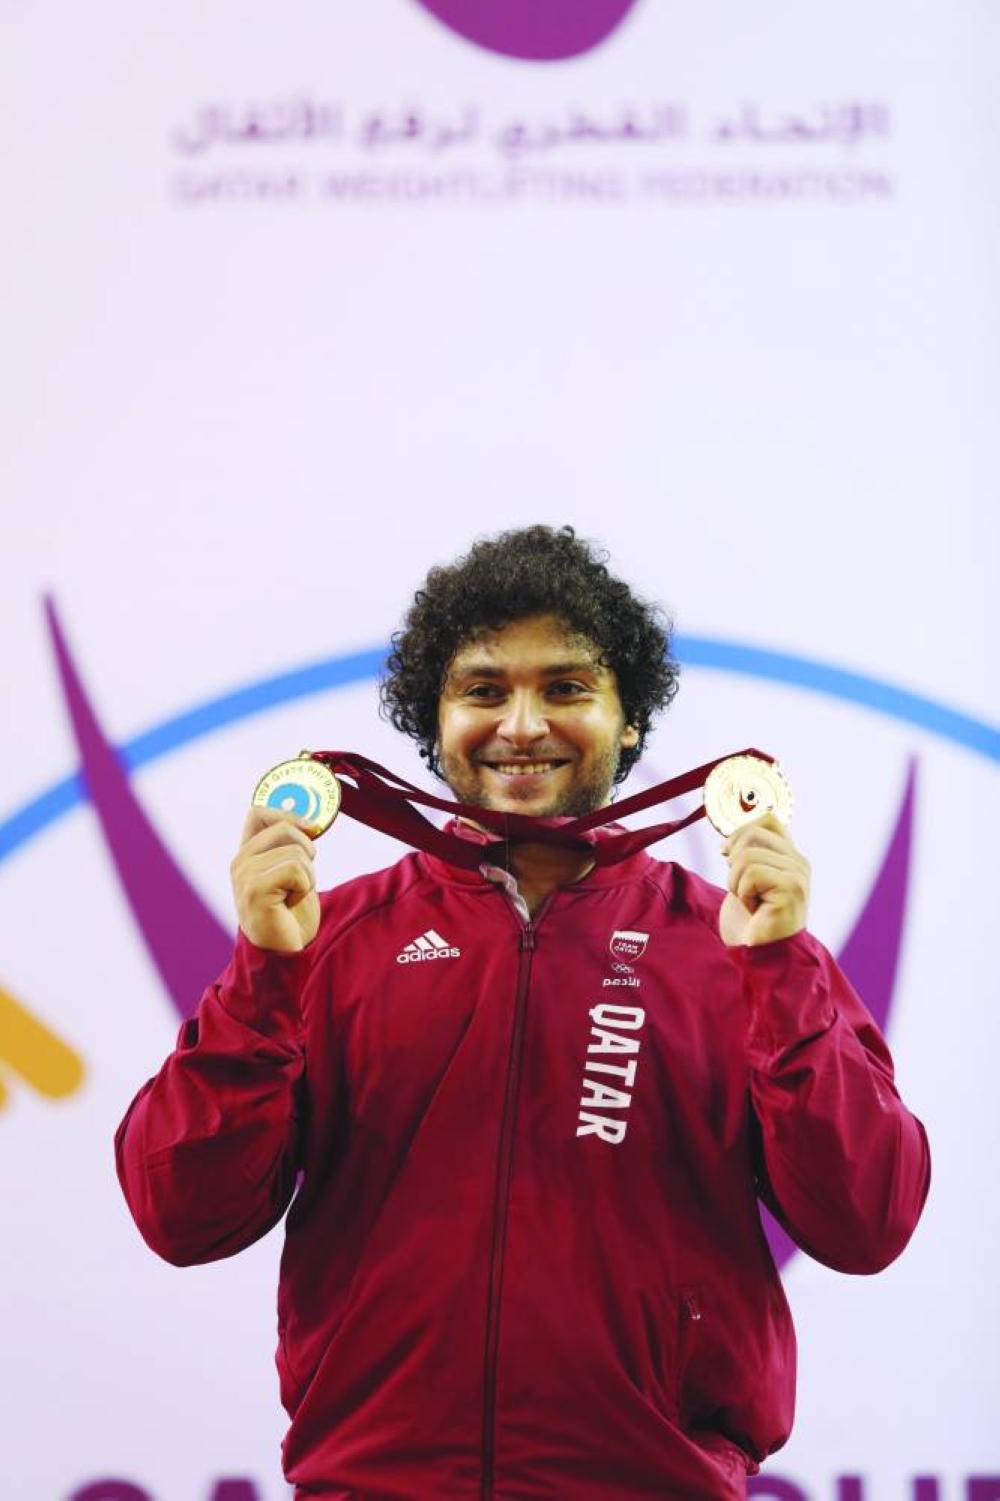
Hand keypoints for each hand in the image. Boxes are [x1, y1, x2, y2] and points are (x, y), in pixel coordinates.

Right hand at [230, 806, 319, 952]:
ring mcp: (244, 874)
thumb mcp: (293, 871)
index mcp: (247, 854)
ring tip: (293, 896)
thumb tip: (311, 824)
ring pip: (296, 852)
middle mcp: (240, 861)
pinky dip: (304, 886)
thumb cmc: (291, 914)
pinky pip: (296, 869)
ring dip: (308, 876)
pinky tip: (290, 903)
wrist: (286, 952)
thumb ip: (292, 847)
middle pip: (284, 827)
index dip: (286, 813)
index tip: (310, 828)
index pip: (257, 813)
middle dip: (307, 851)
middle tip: (301, 880)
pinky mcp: (254, 889)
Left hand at [718, 813, 809, 947]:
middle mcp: (800, 863)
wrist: (759, 957)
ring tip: (750, 903)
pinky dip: (743, 893)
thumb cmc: (751, 923)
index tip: (727, 854)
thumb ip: (749, 856)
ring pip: (748, 855)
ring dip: (736, 882)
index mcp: (791, 858)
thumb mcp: (748, 881)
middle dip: (734, 862)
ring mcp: (798, 875)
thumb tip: (730, 839)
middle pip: (753, 834)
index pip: (769, 820)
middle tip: (742, 889)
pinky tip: (755, 910)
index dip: (741, 832)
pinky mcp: (791, 888)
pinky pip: (752, 873)